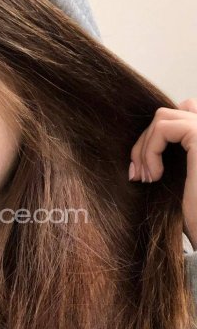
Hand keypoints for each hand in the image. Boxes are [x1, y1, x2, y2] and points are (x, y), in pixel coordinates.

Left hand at [128, 98, 196, 249]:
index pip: (182, 112)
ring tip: (145, 178)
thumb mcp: (177, 180)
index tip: (142, 171)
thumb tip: (144, 143)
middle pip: (167, 115)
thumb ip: (171, 156)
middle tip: (137, 176)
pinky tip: (154, 176)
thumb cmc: (194, 216)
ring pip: (162, 118)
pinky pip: (163, 127)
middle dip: (144, 143)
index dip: (156, 137)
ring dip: (144, 148)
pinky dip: (149, 150)